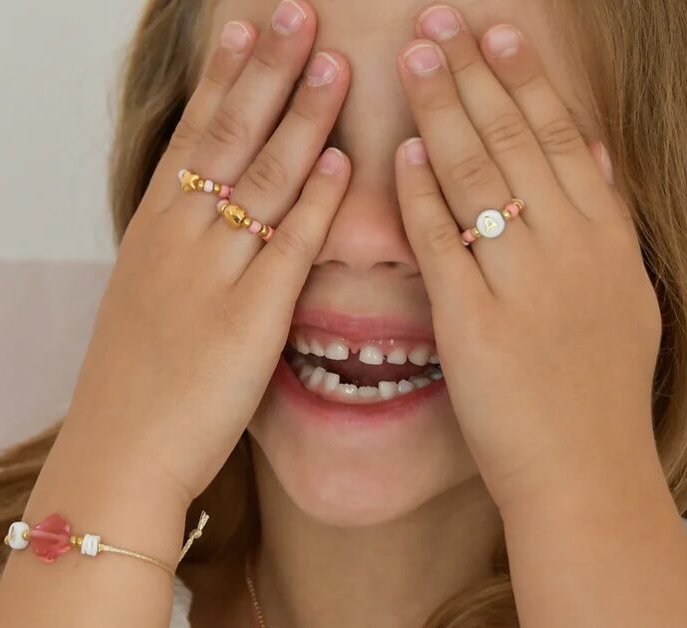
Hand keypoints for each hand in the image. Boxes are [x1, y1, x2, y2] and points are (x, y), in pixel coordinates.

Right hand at [68, 1, 350, 504]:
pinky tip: (340, 161)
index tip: (244, 27)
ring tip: (332, 63)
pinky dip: (316, 202)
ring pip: (262, 179)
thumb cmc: (136, 379)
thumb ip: (182, 248)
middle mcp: (179, 238)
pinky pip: (288, 247)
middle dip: (266, 70)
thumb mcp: (147, 295)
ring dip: (300, 117)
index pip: (192, 134)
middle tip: (296, 14)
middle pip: (227, 137)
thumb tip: (215, 211)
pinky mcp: (248, 320)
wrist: (122, 450)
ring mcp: (213, 274)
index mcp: (154, 229)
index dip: (222, 77)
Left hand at [394, 9, 661, 510]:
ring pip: (483, 178)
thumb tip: (594, 157)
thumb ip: (604, 223)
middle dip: (476, 76)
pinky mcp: (474, 324)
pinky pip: (444, 244)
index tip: (497, 32)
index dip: (528, 80)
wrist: (584, 473)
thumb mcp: (623, 297)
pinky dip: (423, 194)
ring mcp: (523, 285)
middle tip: (443, 21)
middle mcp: (569, 250)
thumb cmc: (596, 391)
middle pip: (519, 142)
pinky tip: (403, 153)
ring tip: (418, 58)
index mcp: (605, 241)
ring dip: (447, 112)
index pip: (563, 138)